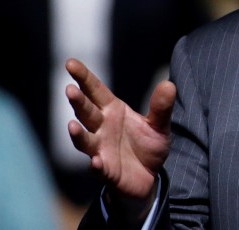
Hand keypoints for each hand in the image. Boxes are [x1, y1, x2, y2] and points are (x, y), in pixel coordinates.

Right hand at [65, 58, 174, 213]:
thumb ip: (162, 107)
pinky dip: (96, 165)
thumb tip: (169, 85)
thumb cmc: (148, 145)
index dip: (84, 77)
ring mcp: (101, 149)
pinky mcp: (107, 171)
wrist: (149, 176)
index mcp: (113, 111)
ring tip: (71, 125)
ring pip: (86, 140)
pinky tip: (96, 162)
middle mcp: (102, 128)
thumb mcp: (159, 125)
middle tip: (70, 89)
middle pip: (87, 112)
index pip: (96, 91)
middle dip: (78, 102)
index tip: (70, 62)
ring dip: (78, 134)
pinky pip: (99, 168)